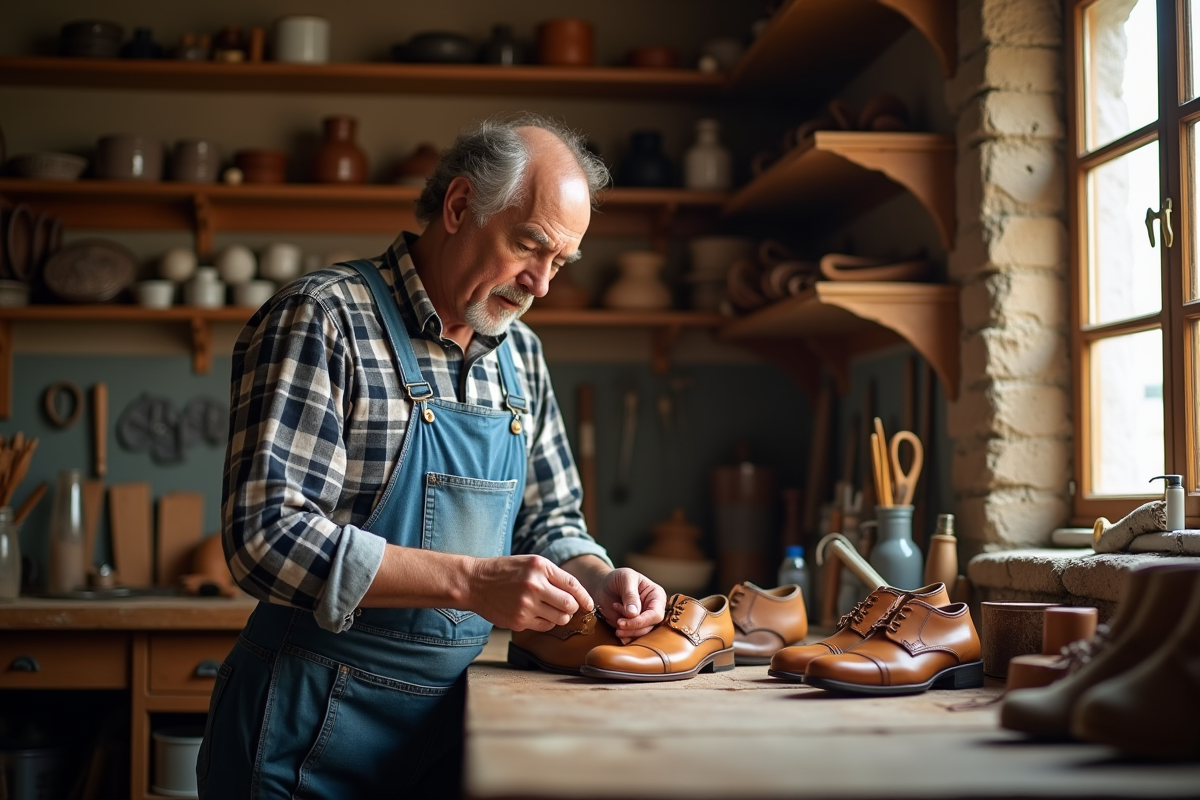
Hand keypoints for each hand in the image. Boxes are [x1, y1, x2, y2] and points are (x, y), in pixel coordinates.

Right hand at [467, 555, 593, 631]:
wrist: (475, 582)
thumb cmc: (505, 571)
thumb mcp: (530, 563)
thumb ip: (552, 575)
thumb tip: (576, 594)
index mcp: (540, 567)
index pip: (572, 585)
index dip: (585, 597)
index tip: (589, 604)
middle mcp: (535, 585)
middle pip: (569, 605)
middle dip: (573, 608)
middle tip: (568, 608)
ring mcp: (526, 604)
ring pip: (559, 618)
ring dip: (560, 617)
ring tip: (550, 610)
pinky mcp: (519, 620)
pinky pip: (544, 626)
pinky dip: (546, 622)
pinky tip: (537, 614)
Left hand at [592, 567, 665, 642]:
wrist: (604, 586)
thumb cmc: (617, 578)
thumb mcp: (625, 578)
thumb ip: (630, 594)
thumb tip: (634, 613)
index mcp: (656, 596)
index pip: (656, 614)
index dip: (641, 620)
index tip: (624, 622)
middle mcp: (653, 609)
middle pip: (650, 626)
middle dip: (633, 628)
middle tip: (618, 624)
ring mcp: (644, 619)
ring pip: (642, 633)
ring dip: (628, 632)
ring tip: (616, 624)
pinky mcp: (634, 626)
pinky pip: (633, 637)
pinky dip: (625, 637)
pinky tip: (617, 632)